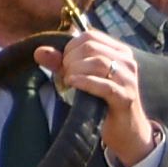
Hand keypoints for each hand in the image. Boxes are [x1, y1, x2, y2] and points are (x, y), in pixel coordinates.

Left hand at [46, 28, 155, 166]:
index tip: (64, 63)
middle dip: (70, 60)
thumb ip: (61, 63)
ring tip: (69, 82)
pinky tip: (72, 84)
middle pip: (91, 48)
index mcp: (120, 52)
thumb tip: (39, 51)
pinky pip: (103, 85)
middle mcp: (127, 62)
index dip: (70, 47)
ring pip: (98, 63)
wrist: (126, 131)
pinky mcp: (125, 97)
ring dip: (76, 71)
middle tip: (65, 75)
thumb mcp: (81, 78)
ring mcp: (128, 79)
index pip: (90, 35)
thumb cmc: (103, 101)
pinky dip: (84, 82)